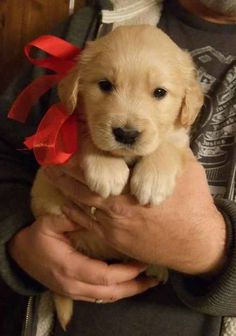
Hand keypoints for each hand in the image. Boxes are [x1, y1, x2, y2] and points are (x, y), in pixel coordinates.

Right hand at [8, 215, 158, 301]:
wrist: (20, 255)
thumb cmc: (36, 238)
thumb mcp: (49, 223)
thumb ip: (70, 217)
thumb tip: (93, 209)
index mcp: (69, 267)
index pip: (104, 275)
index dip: (126, 272)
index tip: (142, 262)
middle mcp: (73, 284)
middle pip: (109, 292)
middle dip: (134, 286)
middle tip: (154, 278)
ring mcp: (73, 291)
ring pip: (106, 298)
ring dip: (128, 292)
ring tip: (147, 284)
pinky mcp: (74, 292)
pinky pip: (99, 297)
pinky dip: (116, 293)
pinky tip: (128, 286)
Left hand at [45, 156, 226, 275]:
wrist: (196, 244)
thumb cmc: (193, 205)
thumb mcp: (187, 169)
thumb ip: (169, 150)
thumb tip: (161, 133)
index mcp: (132, 185)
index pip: (100, 163)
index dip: (81, 151)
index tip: (68, 139)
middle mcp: (116, 204)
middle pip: (83, 182)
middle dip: (64, 168)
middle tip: (48, 155)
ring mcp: (113, 224)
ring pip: (81, 202)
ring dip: (64, 186)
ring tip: (51, 173)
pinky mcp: (113, 239)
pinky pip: (86, 223)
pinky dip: (72, 212)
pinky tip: (63, 203)